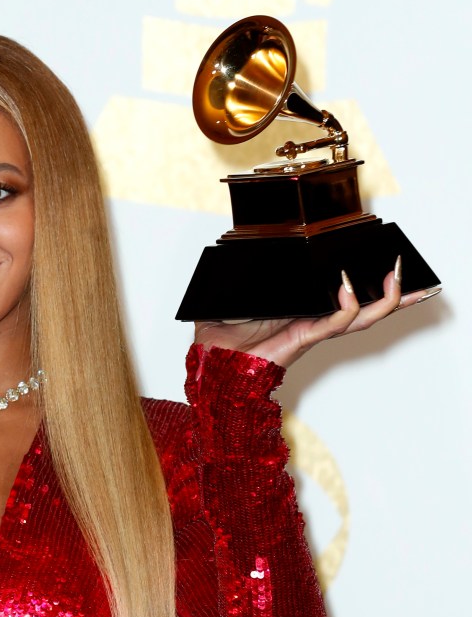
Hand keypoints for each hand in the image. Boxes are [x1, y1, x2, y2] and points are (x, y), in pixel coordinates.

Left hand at [193, 258, 436, 367]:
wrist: (210, 365)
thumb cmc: (219, 339)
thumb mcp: (231, 298)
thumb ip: (241, 277)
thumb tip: (239, 251)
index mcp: (300, 311)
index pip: (341, 297)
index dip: (367, 284)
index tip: (386, 265)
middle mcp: (312, 322)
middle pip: (365, 308)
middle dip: (393, 293)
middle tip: (407, 270)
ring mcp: (311, 330)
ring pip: (361, 317)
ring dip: (384, 299)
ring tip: (397, 277)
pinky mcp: (303, 338)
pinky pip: (335, 323)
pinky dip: (347, 306)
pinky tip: (349, 288)